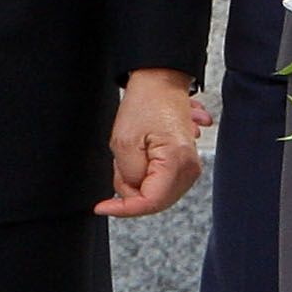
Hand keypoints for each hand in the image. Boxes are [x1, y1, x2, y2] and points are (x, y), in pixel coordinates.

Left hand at [97, 69, 202, 217]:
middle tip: (119, 165)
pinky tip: (139, 157)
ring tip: (130, 155)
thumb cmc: (145, 103)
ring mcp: (190, 166)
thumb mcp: (123, 143)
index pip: (150, 203)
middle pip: (155, 202)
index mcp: (177, 163)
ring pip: (157, 194)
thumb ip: (128, 176)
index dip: (123, 209)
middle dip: (130, 191)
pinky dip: (145, 177)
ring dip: (137, 182)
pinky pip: (161, 183)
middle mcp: (190, 168)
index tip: (102, 207)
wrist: (160, 83)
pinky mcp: (185, 163)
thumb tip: (134, 190)